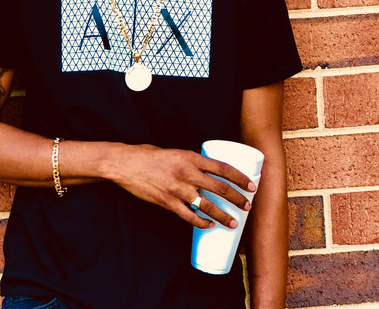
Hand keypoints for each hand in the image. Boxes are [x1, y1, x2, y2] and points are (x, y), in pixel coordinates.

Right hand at [107, 144, 255, 228]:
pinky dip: (200, 222)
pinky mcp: (167, 202)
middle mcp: (187, 173)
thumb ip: (191, 162)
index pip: (222, 168)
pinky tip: (209, 226)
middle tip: (247, 206)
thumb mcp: (176, 152)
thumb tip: (206, 172)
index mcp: (191, 157)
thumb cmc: (150, 156)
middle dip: (236, 198)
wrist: (127, 164)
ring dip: (222, 215)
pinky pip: (188, 216)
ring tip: (233, 223)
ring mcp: (177, 189)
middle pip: (219, 187)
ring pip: (207, 205)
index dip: (239, 177)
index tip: (251, 185)